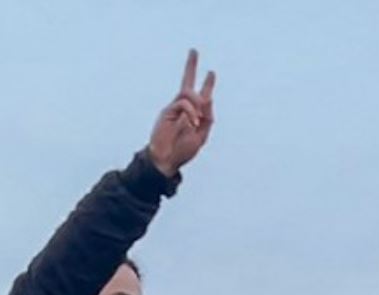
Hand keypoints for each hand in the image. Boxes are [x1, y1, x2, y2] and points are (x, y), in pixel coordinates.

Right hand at [146, 50, 216, 176]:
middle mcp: (183, 108)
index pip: (200, 95)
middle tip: (194, 50)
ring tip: (197, 121)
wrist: (167, 160)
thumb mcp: (202, 135)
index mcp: (194, 114)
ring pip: (187, 92)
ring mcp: (174, 108)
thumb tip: (208, 98)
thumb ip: (208, 118)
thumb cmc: (183, 150)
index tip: (211, 73)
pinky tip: (193, 123)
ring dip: (196, 103)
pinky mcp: (167, 111)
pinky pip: (183, 103)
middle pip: (186, 82)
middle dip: (191, 66)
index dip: (207, 84)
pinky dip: (191, 112)